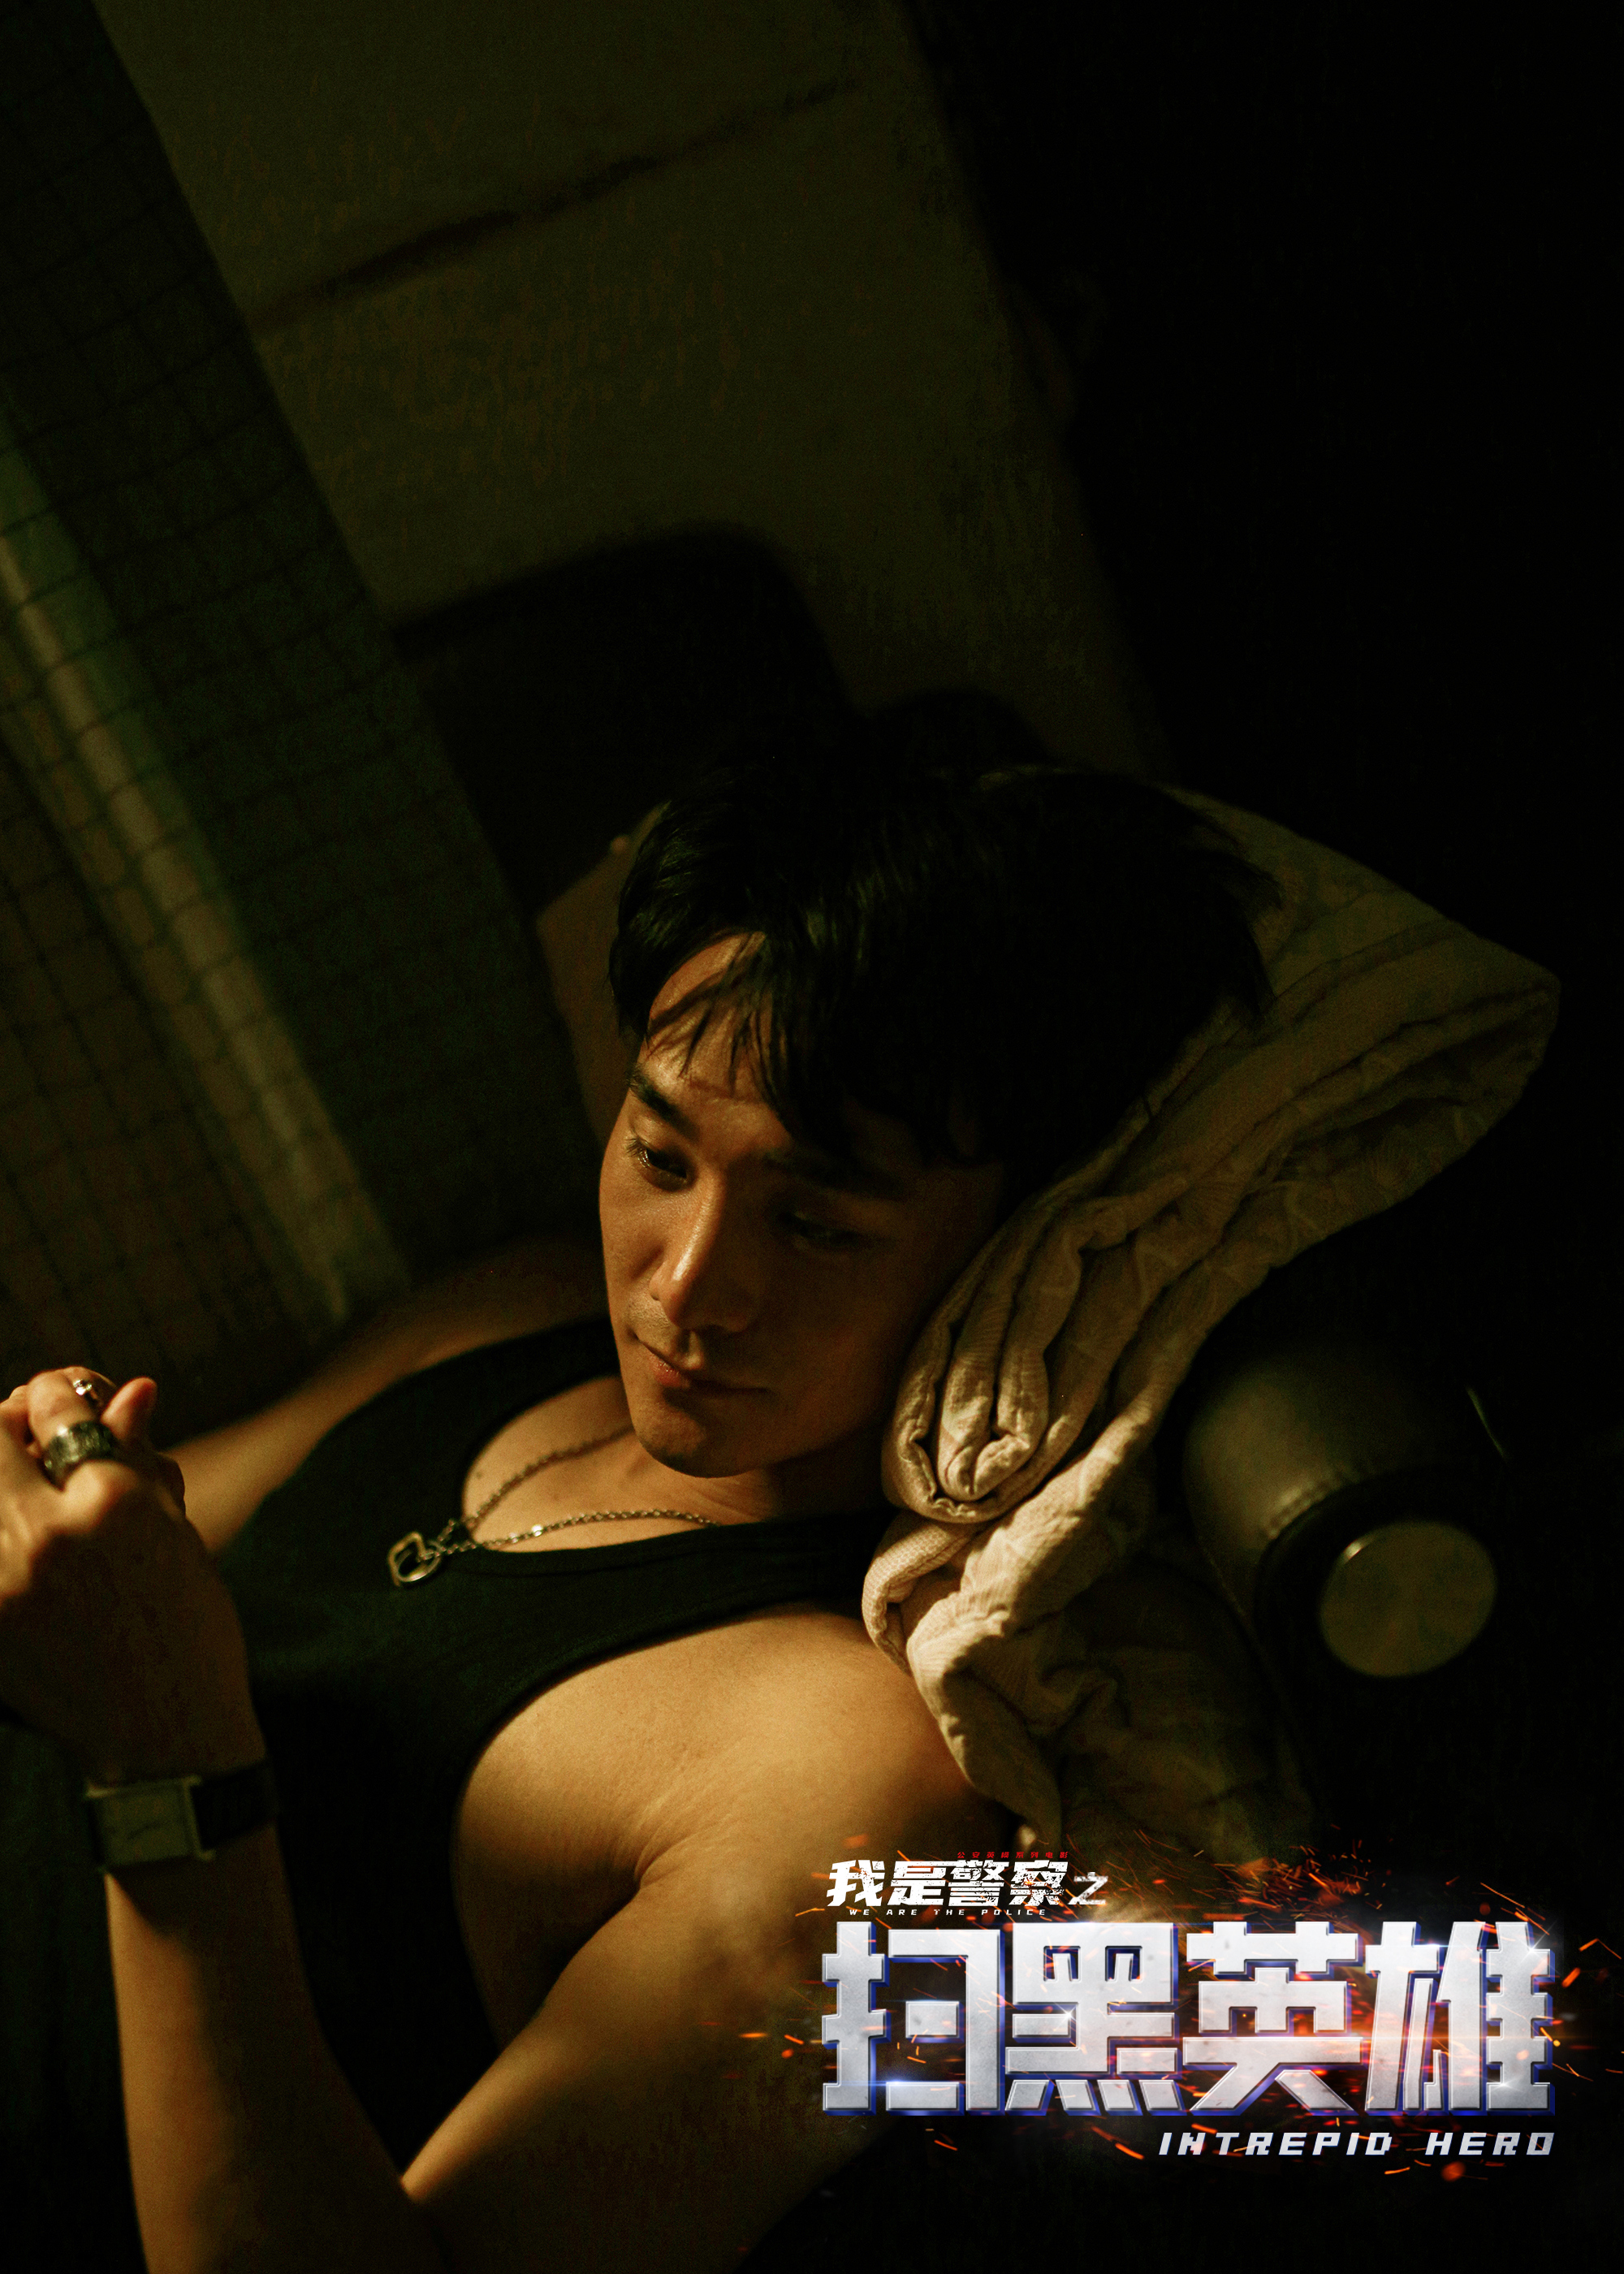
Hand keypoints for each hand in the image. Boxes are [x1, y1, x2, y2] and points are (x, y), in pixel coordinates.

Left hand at [0, 1368, 263, 1783]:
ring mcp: (0, 1581)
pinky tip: (20, 1541)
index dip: (60, 1394)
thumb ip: (139, 1459)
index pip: (54, 1405)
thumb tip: (129, 1392)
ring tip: (26, 1497)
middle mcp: (44, 1533)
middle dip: (6, 1423)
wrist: (162, 1737)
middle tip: (28, 1435)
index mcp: (111, 1501)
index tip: (66, 1401)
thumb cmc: (186, 1629)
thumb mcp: (177, 1533)